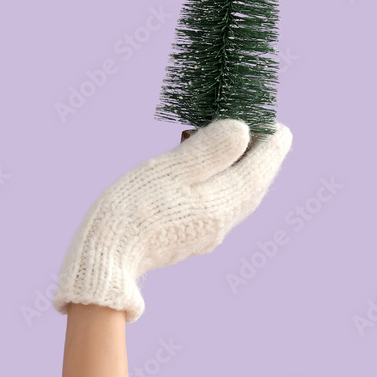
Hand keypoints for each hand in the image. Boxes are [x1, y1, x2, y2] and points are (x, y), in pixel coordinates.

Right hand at [53, 118, 292, 321]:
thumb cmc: (133, 210)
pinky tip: (200, 171)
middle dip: (257, 152)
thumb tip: (243, 130)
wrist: (105, 259)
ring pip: (237, 195)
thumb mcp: (170, 170)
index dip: (271, 138)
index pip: (263, 166)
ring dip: (238, 167)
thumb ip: (209, 150)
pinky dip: (220, 181)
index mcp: (223, 203)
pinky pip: (219, 204)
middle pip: (255, 182)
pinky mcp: (190, 236)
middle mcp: (223, 221)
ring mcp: (207, 232)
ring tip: (221, 141)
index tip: (269, 117)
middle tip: (250, 124)